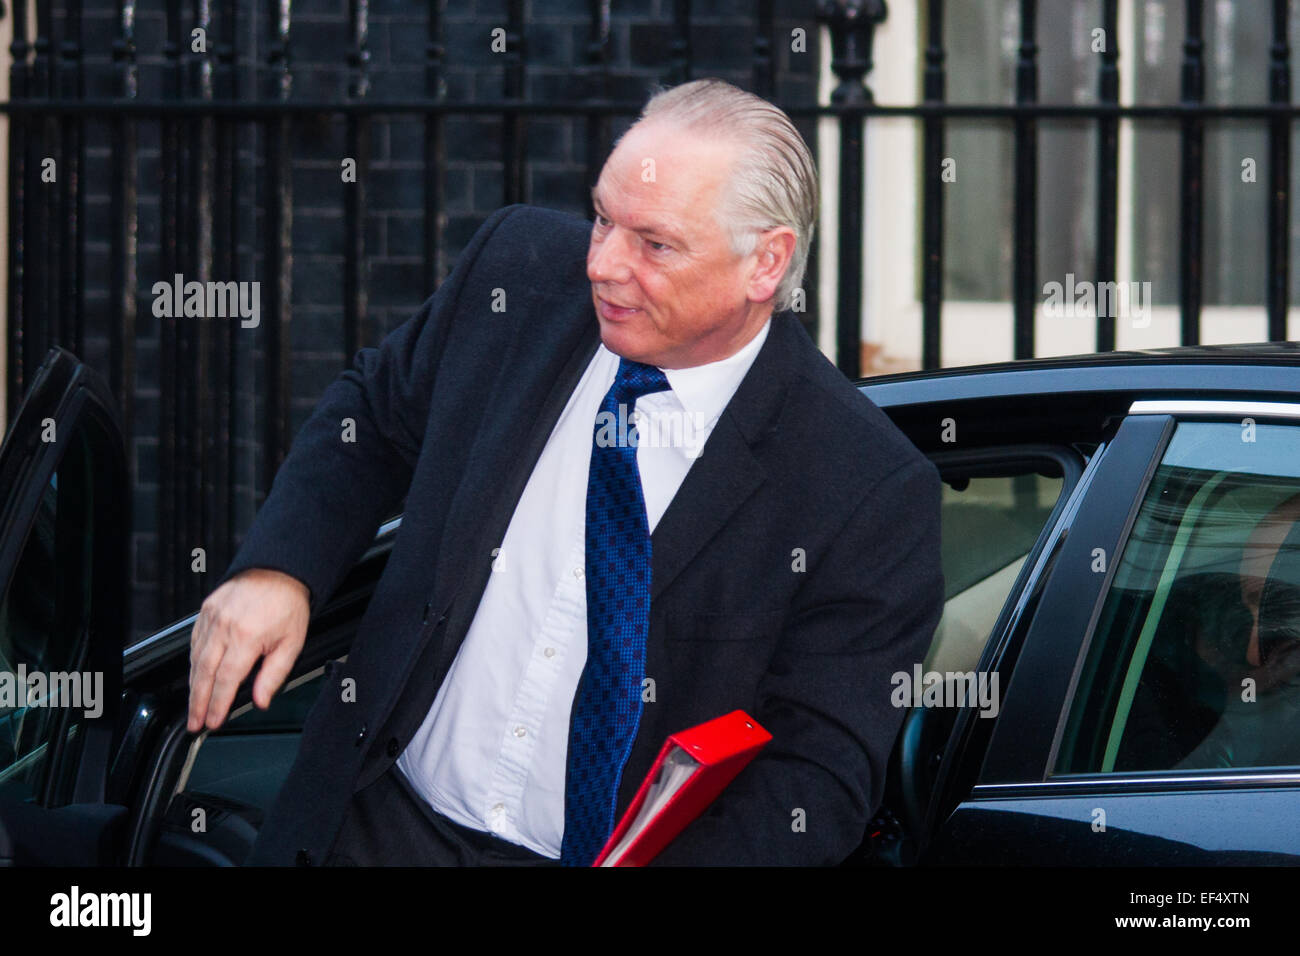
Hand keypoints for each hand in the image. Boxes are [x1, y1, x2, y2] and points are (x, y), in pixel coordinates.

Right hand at [188, 568, 310, 732]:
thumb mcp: (292, 643)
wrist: (280, 570)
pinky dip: (193, 661)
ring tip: (194, 705)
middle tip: (195, 722)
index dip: (218, 704)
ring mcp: (212, 617)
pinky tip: (195, 675)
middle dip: (198, 702)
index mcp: (247, 636)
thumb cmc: (288, 604)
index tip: (213, 721)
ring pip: (195, 658)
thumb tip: (261, 700)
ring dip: (193, 685)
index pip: (226, 680)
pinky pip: (195, 641)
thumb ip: (274, 675)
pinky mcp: (206, 610)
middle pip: (204, 673)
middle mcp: (225, 627)